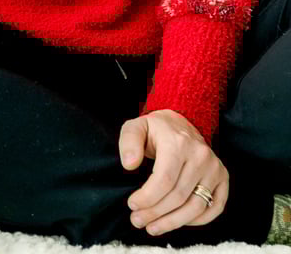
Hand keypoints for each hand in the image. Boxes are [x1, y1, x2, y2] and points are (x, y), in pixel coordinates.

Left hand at [119, 109, 228, 235]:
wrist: (180, 124)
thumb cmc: (156, 130)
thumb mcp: (135, 127)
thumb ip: (129, 142)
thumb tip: (129, 164)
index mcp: (178, 142)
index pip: (164, 179)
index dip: (148, 198)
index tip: (132, 205)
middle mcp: (200, 155)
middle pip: (178, 196)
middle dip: (155, 213)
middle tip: (138, 220)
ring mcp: (214, 167)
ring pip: (196, 206)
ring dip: (173, 222)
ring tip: (153, 227)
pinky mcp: (222, 177)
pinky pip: (214, 208)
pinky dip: (196, 220)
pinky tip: (177, 221)